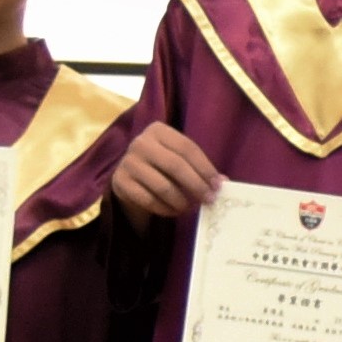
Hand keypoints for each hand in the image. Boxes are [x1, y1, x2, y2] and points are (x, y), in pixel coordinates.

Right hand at [110, 125, 224, 223]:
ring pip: (162, 186)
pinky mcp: (119, 182)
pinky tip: (175, 211)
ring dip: (181, 201)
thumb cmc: (161, 164)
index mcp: (158, 130)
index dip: (205, 167)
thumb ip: (198, 166)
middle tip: (209, 199)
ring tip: (191, 207)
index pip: (187, 148)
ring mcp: (127, 162)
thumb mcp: (178, 158)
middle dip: (196, 185)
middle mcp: (140, 142)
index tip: (219, 185)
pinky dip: (165, 209)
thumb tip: (222, 182)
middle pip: (176, 166)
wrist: (129, 175)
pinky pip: (149, 200)